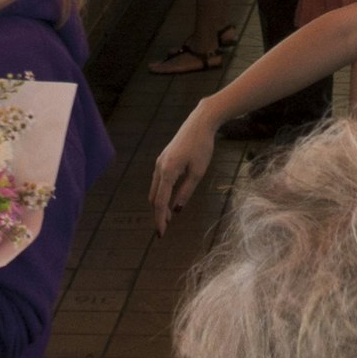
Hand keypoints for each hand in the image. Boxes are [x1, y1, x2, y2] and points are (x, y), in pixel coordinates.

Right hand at [152, 112, 220, 230]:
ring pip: (155, 189)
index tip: (161, 234)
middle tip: (166, 228)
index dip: (160, 219)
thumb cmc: (201, 147)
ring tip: (169, 216)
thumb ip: (186, 192)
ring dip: (160, 204)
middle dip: (159, 213)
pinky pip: (158, 181)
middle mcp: (159, 167)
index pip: (161, 202)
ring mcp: (160, 162)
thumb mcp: (198, 172)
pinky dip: (161, 193)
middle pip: (154, 197)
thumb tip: (177, 209)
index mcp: (167, 172)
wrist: (199, 123)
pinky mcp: (163, 159)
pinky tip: (169, 198)